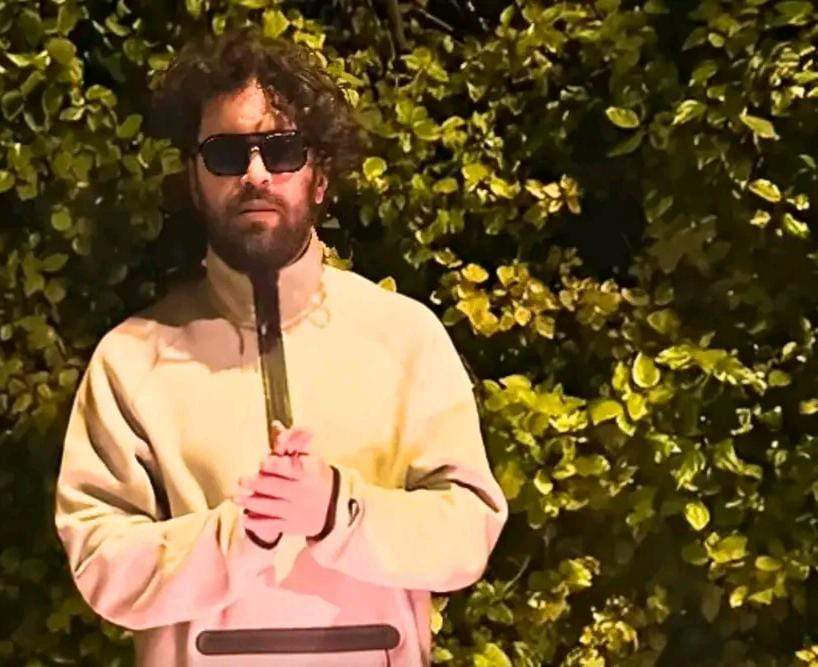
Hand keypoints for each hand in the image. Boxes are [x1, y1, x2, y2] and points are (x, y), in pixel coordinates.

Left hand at [233, 423, 335, 539]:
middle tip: (241, 479)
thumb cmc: (316, 475)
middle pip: (277, 488)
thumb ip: (290, 442)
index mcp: (309, 472)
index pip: (290, 468)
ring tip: (236, 497)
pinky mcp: (292, 525)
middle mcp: (303, 492)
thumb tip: (275, 425)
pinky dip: (257, 523)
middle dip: (257, 483)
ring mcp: (297, 510)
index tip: (262, 461)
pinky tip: (244, 518)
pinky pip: (272, 525)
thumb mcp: (309, 457)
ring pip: (271, 507)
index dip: (276, 465)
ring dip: (251, 502)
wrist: (334, 507)